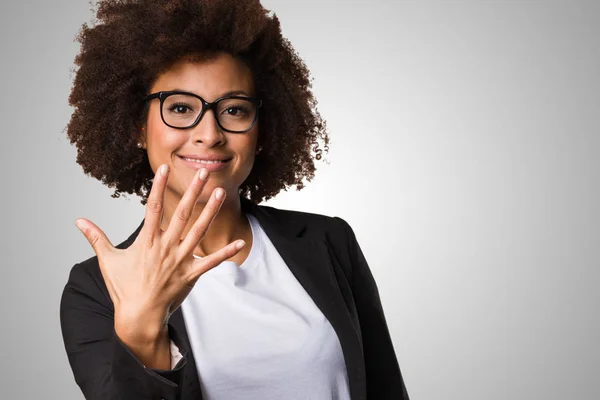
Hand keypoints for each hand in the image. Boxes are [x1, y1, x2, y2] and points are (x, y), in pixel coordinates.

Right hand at [74, 164, 244, 341]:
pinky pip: (211, 262)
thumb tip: (79, 221)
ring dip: (210, 212)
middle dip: (192, 192)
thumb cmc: (123, 288)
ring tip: (220, 193)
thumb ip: (96, 238)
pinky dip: (226, 253)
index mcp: (147, 242)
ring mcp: (180, 260)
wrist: (138, 317)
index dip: (158, 187)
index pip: (153, 208)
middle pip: (181, 214)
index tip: (164, 169)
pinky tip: (240, 242)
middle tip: (203, 173)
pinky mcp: (191, 275)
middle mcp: (165, 247)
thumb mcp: (108, 261)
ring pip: (199, 231)